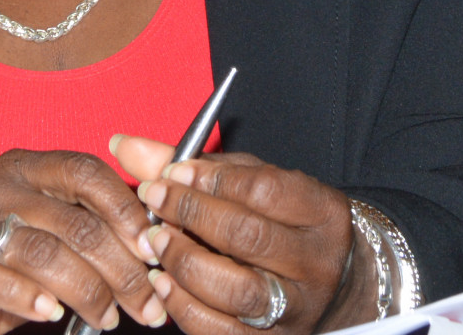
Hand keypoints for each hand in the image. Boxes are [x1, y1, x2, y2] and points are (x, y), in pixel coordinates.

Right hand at [0, 148, 168, 334]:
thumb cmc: (8, 262)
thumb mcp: (51, 232)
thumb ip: (92, 223)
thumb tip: (156, 239)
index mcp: (26, 167)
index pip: (85, 172)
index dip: (125, 209)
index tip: (154, 248)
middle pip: (74, 221)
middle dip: (121, 268)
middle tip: (147, 303)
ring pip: (44, 253)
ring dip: (88, 291)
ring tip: (109, 317)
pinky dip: (31, 298)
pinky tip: (54, 314)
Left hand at [112, 136, 377, 334]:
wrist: (337, 281)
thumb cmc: (286, 220)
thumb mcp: (254, 181)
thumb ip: (195, 164)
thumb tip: (125, 146)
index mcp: (320, 211)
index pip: (263, 190)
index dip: (210, 179)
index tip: (173, 172)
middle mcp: (315, 262)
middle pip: (248, 236)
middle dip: (190, 214)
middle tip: (153, 200)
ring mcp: (297, 308)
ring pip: (238, 290)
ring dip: (184, 262)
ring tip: (154, 242)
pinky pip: (223, 332)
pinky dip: (185, 307)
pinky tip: (162, 283)